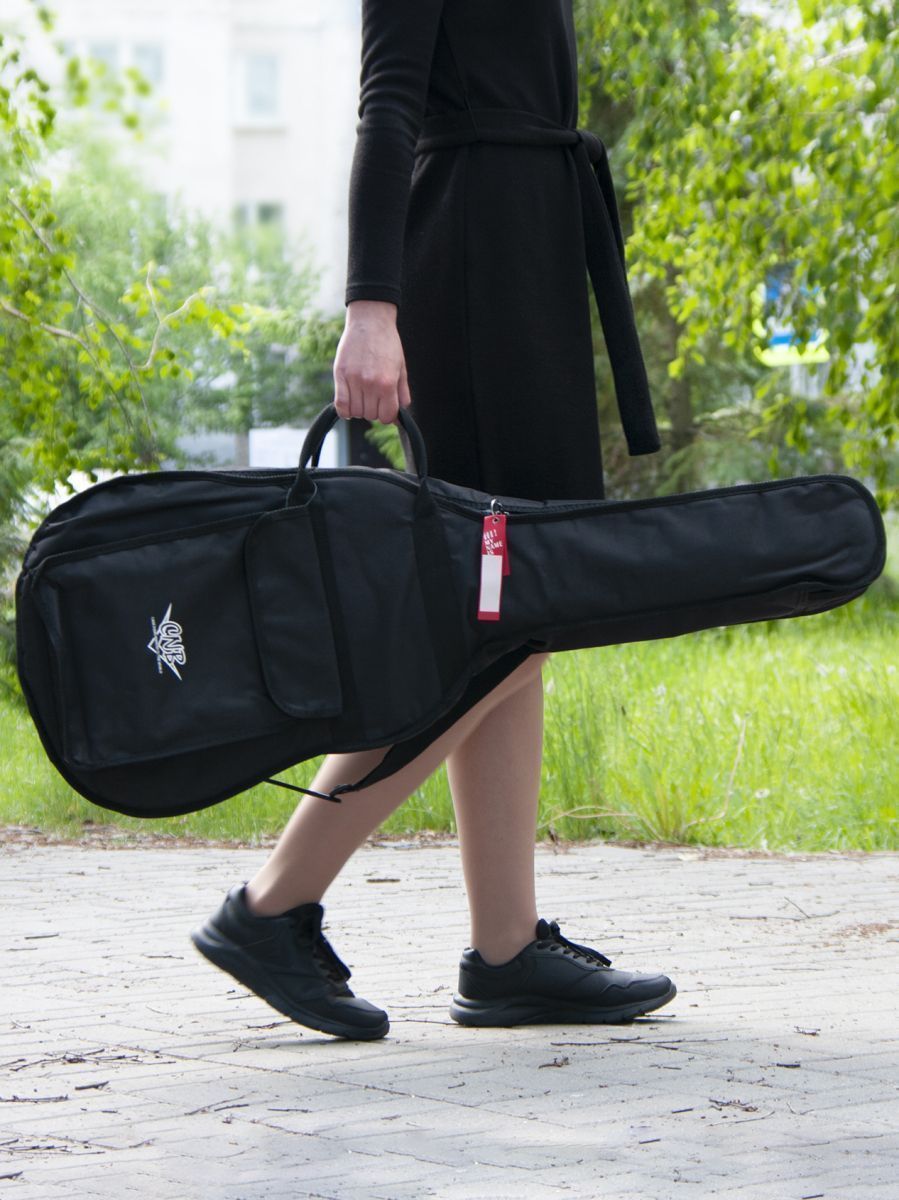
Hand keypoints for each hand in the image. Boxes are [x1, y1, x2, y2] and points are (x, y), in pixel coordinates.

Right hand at [333, 300, 411, 423]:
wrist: (370, 321)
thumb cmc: (388, 344)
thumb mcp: (401, 368)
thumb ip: (402, 393)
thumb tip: (399, 416)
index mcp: (388, 383)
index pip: (386, 416)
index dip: (386, 414)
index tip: (385, 407)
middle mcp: (370, 383)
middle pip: (370, 415)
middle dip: (373, 409)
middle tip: (374, 397)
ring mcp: (354, 379)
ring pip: (356, 412)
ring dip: (360, 408)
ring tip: (362, 396)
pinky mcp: (340, 374)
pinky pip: (340, 404)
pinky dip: (345, 410)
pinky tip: (349, 405)